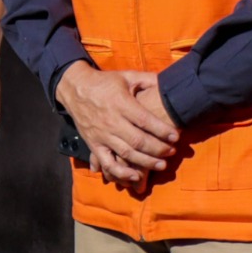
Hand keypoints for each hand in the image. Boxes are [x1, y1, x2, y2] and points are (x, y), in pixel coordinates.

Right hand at [55, 62, 178, 184]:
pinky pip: (106, 162)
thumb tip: (168, 82)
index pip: (145, 120)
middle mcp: (111, 121)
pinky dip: (120, 172)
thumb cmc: (104, 82)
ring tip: (162, 165)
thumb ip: (148, 79)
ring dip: (146, 162)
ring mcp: (102, 135)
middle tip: (172, 151)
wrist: (74, 87)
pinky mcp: (93, 144)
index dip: (162, 130)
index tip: (176, 136)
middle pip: (138, 140)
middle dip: (158, 149)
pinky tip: (134, 176)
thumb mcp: (126, 76)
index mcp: (121, 103)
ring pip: (126, 153)